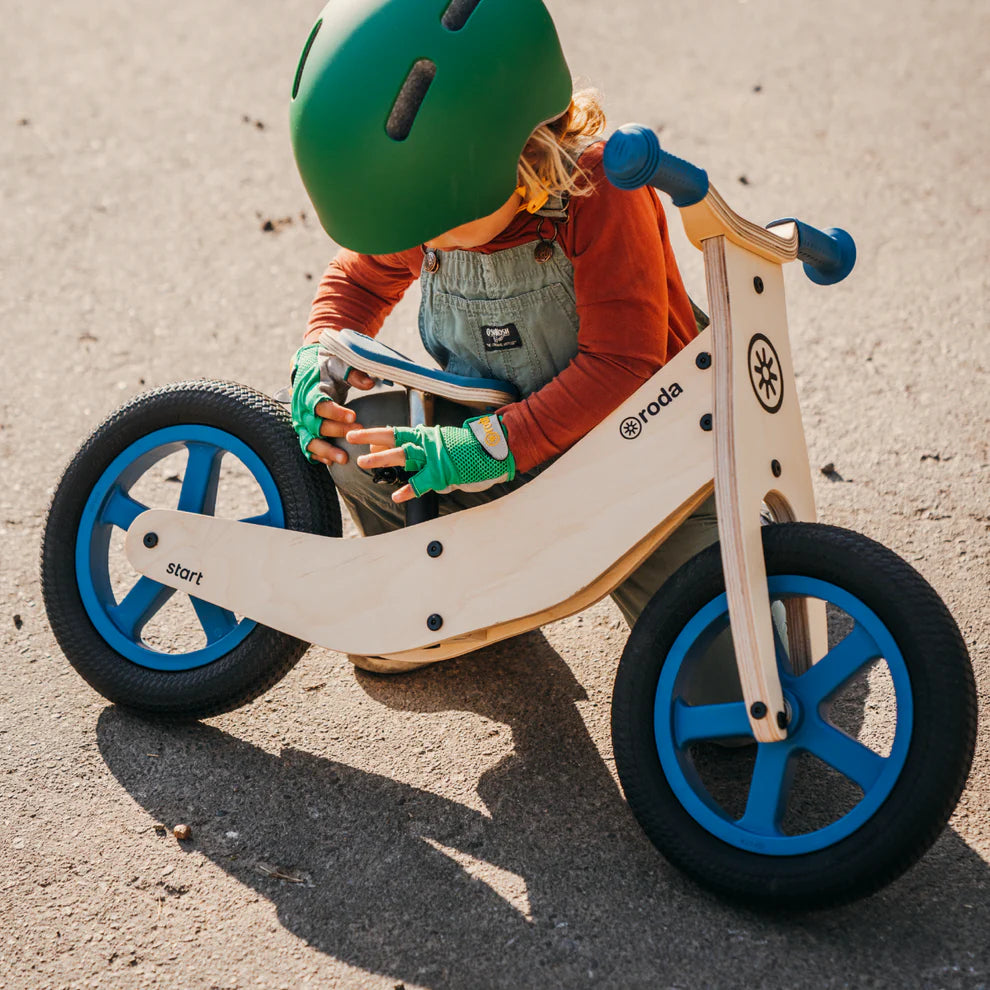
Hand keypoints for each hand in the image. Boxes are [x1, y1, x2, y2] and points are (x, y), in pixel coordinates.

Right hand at [290, 342, 375, 464]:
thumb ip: (353, 373)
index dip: (335, 412)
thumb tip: (369, 383)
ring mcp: (302, 422)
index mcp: (308, 392)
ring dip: (326, 450)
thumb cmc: (326, 366)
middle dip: (337, 431)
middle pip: (316, 425)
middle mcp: (302, 409)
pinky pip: (308, 447)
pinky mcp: (304, 430)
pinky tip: (333, 462)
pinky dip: (318, 455)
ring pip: (310, 440)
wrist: (307, 367)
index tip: (353, 416)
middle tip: (358, 433)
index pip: (319, 405)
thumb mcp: (339, 363)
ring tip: (344, 459)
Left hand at [347, 415, 515, 502]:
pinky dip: (409, 489)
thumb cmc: (472, 450)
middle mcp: (427, 442)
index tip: (359, 432)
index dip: (376, 433)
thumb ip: (428, 454)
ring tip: (363, 462)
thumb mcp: (446, 446)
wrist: (495, 449)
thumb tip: (412, 462)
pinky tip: (397, 495)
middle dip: (370, 437)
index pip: (396, 432)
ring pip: (402, 455)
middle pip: (393, 437)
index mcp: (427, 435)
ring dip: (381, 458)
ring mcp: (434, 456)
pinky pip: (422, 482)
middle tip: (350, 437)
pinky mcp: (443, 472)